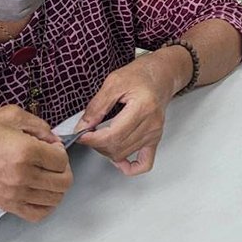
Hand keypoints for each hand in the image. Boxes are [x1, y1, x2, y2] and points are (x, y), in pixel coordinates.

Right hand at [0, 105, 70, 222]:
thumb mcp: (10, 115)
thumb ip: (39, 124)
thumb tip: (54, 140)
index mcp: (26, 151)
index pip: (62, 160)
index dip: (60, 151)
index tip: (50, 147)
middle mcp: (23, 175)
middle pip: (63, 182)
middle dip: (63, 170)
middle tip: (52, 162)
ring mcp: (16, 193)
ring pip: (55, 199)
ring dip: (57, 187)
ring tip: (46, 176)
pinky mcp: (8, 205)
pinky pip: (38, 214)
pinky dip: (46, 206)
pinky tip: (41, 193)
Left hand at [76, 48, 188, 174]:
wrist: (161, 74)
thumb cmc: (140, 75)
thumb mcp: (113, 82)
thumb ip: (97, 106)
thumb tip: (82, 127)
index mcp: (142, 107)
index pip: (113, 135)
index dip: (92, 139)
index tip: (80, 134)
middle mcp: (151, 124)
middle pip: (117, 148)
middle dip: (96, 144)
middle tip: (88, 132)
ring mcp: (155, 133)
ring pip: (124, 155)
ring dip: (107, 151)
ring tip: (100, 137)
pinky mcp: (155, 138)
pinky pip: (145, 163)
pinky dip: (130, 167)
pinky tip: (118, 161)